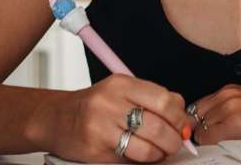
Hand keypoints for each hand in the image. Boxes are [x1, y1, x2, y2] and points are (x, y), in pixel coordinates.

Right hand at [26, 73, 195, 162]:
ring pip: (147, 148)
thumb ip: (151, 100)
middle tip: (176, 143)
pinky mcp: (96, 150)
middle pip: (158, 125)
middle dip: (174, 139)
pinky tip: (142, 156)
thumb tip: (183, 119)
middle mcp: (111, 102)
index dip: (179, 117)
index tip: (184, 126)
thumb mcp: (120, 92)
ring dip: (161, 154)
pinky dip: (143, 162)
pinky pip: (130, 160)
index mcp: (121, 83)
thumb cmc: (93, 106)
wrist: (56, 118)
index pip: (163, 99)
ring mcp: (102, 127)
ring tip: (161, 152)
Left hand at [188, 84, 240, 144]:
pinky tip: (225, 151)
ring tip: (220, 149)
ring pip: (199, 130)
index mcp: (230, 91)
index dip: (197, 125)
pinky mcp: (236, 124)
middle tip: (208, 145)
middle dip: (198, 132)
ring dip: (205, 141)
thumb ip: (231, 115)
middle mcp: (227, 96)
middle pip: (194, 118)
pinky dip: (211, 147)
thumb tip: (213, 130)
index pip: (197, 109)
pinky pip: (208, 139)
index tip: (201, 136)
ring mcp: (229, 108)